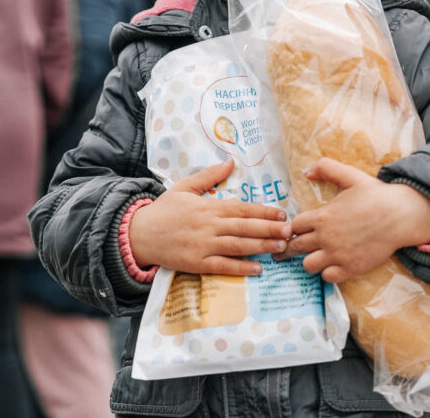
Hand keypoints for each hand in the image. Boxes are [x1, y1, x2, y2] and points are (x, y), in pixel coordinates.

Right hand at [129, 159, 291, 276]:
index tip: (281, 213)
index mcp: (209, 206)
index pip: (242, 208)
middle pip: (245, 226)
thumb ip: (209, 176)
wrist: (139, 233)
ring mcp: (204, 245)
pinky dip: (241, 268)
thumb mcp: (184, 187)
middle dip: (269, 229)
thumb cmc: (163, 210)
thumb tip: (229, 162)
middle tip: (290, 231)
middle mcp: (210, 225)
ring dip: (261, 246)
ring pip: (238, 245)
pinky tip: (257, 268)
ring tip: (280, 247)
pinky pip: (223, 266)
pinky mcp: (198, 263)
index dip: (263, 211)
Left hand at [280, 158, 429, 282]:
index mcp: (322, 217)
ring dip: (310, 260)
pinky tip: (334, 263)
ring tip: (318, 255)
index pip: (295, 226)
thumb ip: (326, 168)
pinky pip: (327, 277)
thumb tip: (306, 171)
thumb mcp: (350, 176)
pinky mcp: (351, 268)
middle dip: (294, 246)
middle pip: (296, 247)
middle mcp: (326, 238)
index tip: (302, 228)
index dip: (296, 227)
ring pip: (308, 265)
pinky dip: (328, 272)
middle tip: (297, 246)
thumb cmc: (376, 195)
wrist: (401, 216)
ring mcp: (338, 255)